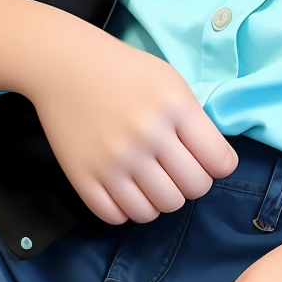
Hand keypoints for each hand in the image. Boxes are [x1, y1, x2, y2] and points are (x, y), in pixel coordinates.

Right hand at [0, 0, 237, 224]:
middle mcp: (147, 135)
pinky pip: (118, 217)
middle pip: (193, 190)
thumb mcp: (170, 80)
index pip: (219, 163)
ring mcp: (114, 160)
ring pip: (158, 209)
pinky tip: (126, 189)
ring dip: (160, 200)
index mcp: (174, 107)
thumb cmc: (122, 70)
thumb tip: (217, 163)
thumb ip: (195, 120)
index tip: (206, 161)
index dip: (218, 166)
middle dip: (190, 184)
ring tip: (151, 181)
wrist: (63, 64)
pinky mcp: (84, 176)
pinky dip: (127, 209)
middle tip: (176, 171)